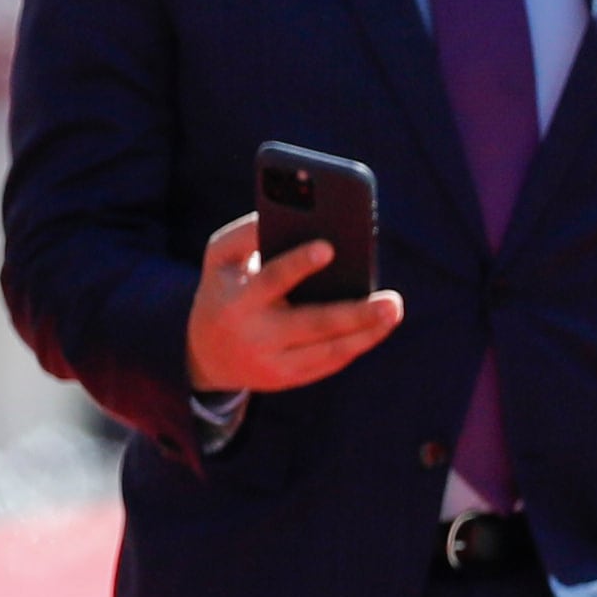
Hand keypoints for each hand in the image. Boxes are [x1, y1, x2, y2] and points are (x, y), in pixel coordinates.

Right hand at [187, 212, 403, 396]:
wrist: (204, 355)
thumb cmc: (224, 289)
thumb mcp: (220, 260)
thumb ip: (247, 234)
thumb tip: (298, 218)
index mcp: (236, 300)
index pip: (270, 280)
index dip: (297, 265)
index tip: (328, 248)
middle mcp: (254, 335)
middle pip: (312, 323)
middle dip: (354, 313)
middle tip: (392, 301)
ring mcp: (271, 362)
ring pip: (328, 349)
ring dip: (366, 332)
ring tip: (393, 310)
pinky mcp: (287, 379)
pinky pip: (329, 362)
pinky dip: (356, 344)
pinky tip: (377, 327)